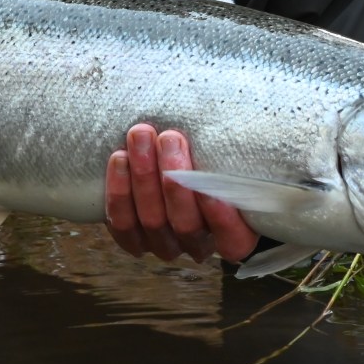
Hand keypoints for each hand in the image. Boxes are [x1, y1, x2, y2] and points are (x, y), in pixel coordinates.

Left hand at [105, 124, 258, 263]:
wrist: (165, 159)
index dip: (222, 218)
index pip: (233, 240)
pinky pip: (122, 222)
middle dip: (175, 179)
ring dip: (144, 175)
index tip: (209, 185)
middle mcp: (196, 244)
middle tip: (170, 138)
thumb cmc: (207, 154)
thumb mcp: (225, 155)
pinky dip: (119, 189)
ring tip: (141, 135)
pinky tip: (119, 158)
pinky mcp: (131, 237)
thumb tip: (244, 120)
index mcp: (231, 233)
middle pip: (186, 225)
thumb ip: (228, 151)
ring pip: (152, 221)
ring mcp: (162, 243)